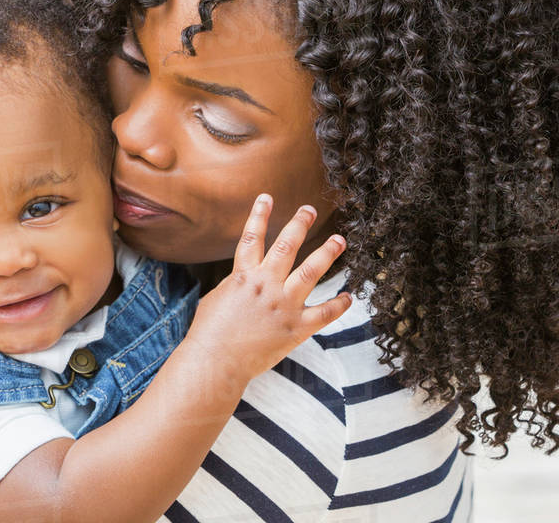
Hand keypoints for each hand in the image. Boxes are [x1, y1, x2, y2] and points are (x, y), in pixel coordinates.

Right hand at [184, 194, 351, 383]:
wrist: (215, 362)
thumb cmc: (209, 334)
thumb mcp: (217, 299)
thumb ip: (236, 285)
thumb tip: (243, 278)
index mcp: (243, 276)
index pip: (253, 237)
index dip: (260, 215)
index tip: (267, 197)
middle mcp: (266, 285)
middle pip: (287, 246)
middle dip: (300, 224)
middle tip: (310, 209)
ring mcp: (283, 305)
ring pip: (310, 271)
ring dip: (327, 253)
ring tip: (340, 240)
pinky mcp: (296, 328)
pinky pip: (324, 313)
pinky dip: (339, 305)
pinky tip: (350, 297)